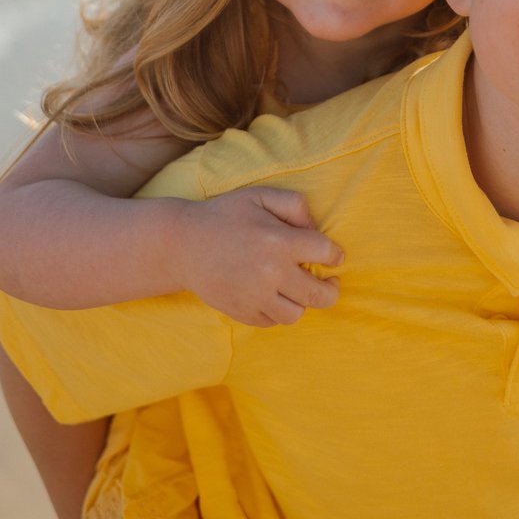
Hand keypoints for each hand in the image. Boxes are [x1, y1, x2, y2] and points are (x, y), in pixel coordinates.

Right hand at [177, 188, 343, 325]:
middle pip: (319, 294)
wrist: (182, 245)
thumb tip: (315, 229)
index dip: (335, 254)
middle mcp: (270, 273)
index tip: (334, 256)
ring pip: (296, 314)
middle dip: (332, 289)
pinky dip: (278, 312)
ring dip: (303, 302)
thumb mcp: (260, 196)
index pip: (326, 253)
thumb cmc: (225, 216)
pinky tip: (275, 296)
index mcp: (279, 242)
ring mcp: (255, 297)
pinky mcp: (242, 312)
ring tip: (298, 290)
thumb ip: (294, 205)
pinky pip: (272, 322)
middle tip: (331, 282)